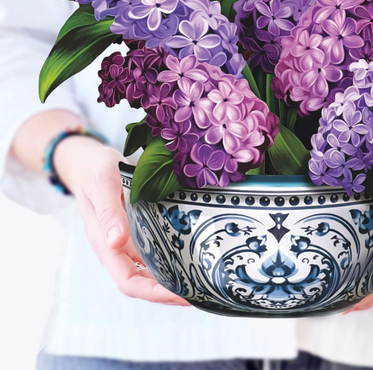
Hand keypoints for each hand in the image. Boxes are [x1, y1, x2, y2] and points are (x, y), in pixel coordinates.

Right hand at [54, 137, 188, 305]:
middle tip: (200, 290)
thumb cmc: (94, 171)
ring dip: (171, 278)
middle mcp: (116, 246)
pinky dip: (170, 257)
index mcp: (104, 242)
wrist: (89, 162)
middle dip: (169, 291)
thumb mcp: (102, 184)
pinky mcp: (136, 229)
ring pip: (149, 268)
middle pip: (142, 281)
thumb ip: (108, 211)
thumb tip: (116, 242)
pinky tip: (189, 254)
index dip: (153, 292)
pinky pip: (153, 249)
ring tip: (200, 279)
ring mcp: (126, 240)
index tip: (180, 294)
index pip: (127, 280)